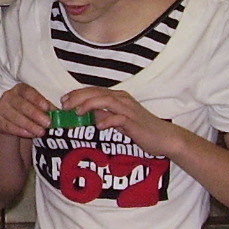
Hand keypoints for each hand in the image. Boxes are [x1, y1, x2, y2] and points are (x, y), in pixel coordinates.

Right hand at [0, 83, 52, 138]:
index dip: (37, 99)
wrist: (13, 125)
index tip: (47, 108)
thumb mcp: (39, 109)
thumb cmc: (29, 114)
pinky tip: (29, 134)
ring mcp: (0, 108)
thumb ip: (48, 109)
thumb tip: (59, 113)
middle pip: (20, 104)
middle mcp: (8, 96)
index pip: (27, 92)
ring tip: (41, 132)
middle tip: (47, 123)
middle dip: (35, 114)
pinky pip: (7, 126)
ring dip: (29, 124)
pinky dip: (19, 130)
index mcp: (20, 89)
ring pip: (13, 116)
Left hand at [63, 86, 177, 154]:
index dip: (77, 94)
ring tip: (78, 112)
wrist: (164, 137)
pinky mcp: (134, 121)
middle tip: (65, 105)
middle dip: (78, 97)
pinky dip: (107, 120)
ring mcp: (129, 109)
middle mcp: (122, 99)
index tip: (64, 101)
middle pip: (97, 92)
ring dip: (89, 105)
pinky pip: (119, 118)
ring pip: (106, 100)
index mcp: (118, 97)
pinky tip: (99, 126)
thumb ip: (105, 115)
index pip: (94, 91)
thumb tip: (89, 115)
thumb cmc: (141, 129)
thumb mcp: (119, 121)